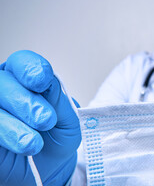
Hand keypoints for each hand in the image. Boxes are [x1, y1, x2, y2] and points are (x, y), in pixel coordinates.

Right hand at [0, 50, 80, 185]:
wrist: (49, 170)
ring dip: (12, 126)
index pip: (23, 63)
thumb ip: (60, 101)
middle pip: (3, 82)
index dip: (30, 68)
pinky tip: (21, 147)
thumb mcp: (68, 121)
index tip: (43, 81)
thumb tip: (49, 83)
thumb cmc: (58, 139)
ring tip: (33, 144)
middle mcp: (4, 91)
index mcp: (26, 80)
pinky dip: (4, 136)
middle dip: (25, 101)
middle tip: (45, 120)